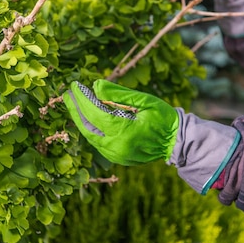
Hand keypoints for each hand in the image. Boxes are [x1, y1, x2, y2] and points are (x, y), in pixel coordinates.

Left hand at [62, 80, 178, 165]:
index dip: (82, 99)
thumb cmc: (163, 117)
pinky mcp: (116, 157)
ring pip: (90, 136)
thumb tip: (95, 86)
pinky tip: (87, 116)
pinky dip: (90, 128)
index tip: (75, 86)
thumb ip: (118, 94)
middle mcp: (117, 146)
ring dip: (80, 119)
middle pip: (87, 126)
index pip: (94, 113)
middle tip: (67, 94)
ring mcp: (115, 155)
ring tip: (73, 103)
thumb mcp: (144, 100)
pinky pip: (97, 142)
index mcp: (125, 132)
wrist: (176, 142)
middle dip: (75, 109)